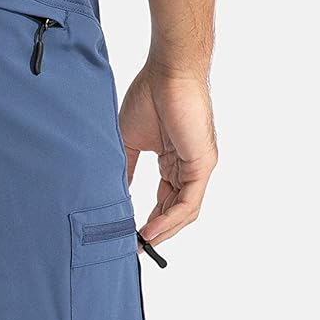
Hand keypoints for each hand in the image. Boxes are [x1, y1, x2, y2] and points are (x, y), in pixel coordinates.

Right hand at [118, 65, 217, 249]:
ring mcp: (199, 166)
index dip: (149, 221)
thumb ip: (127, 169)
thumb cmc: (150, 95)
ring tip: (141, 245)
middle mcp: (189, 167)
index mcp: (174, 162)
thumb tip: (116, 191)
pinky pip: (188, 202)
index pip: (165, 201)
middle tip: (133, 248)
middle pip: (176, 211)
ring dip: (163, 232)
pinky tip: (151, 230)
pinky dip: (170, 220)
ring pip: (184, 212)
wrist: (167, 71)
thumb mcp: (129, 141)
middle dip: (156, 233)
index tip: (129, 235)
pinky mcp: (203, 163)